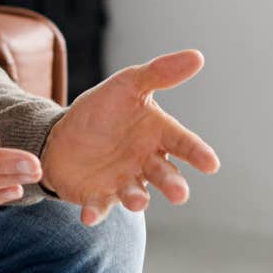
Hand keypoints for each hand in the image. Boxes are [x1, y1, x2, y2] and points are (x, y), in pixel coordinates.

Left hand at [40, 49, 220, 225]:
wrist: (62, 136)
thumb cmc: (102, 111)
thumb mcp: (126, 85)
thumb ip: (159, 74)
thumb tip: (196, 56)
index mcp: (157, 135)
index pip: (182, 143)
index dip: (197, 153)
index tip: (211, 163)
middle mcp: (146, 163)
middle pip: (165, 175)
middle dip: (173, 184)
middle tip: (179, 193)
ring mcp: (124, 182)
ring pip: (136, 194)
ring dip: (137, 199)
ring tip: (136, 202)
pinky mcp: (98, 196)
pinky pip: (99, 206)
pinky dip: (96, 212)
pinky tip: (90, 216)